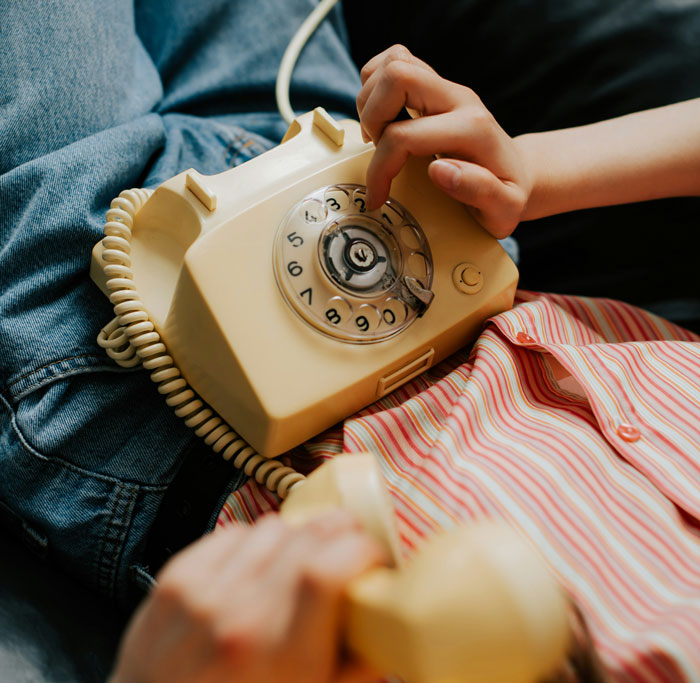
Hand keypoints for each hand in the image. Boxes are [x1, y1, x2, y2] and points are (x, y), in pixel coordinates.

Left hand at [110, 511, 386, 682]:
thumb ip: (358, 667)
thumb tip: (388, 620)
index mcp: (278, 656)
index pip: (326, 569)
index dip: (361, 550)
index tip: (374, 557)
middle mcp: (237, 616)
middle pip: (305, 536)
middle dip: (341, 529)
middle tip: (350, 545)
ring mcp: (201, 593)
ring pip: (272, 527)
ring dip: (297, 537)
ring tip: (299, 563)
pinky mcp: (175, 578)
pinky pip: (233, 532)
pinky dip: (254, 542)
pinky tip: (257, 568)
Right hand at [356, 45, 531, 238]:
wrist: (517, 173)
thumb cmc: (507, 195)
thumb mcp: (504, 209)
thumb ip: (479, 191)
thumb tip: (439, 170)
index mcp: (472, 129)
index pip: (404, 136)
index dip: (380, 169)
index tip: (378, 195)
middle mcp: (458, 99)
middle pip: (398, 76)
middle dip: (371, 117)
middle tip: (376, 149)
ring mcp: (446, 88)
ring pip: (394, 62)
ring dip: (371, 101)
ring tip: (378, 137)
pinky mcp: (435, 85)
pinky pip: (395, 61)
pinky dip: (376, 87)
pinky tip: (382, 119)